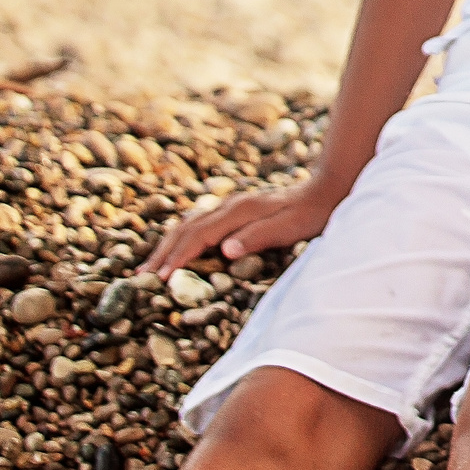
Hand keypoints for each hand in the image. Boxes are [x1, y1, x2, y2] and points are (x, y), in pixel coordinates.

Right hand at [143, 175, 348, 277]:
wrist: (326, 190)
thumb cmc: (311, 214)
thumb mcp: (289, 228)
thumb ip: (258, 237)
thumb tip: (225, 250)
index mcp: (240, 211)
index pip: (199, 236)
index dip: (178, 257)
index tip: (160, 279)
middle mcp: (230, 206)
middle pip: (186, 228)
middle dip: (163, 253)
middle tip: (142, 279)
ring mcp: (230, 207)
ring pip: (188, 225)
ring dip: (167, 246)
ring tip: (149, 269)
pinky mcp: (234, 212)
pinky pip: (198, 226)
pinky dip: (181, 240)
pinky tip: (176, 253)